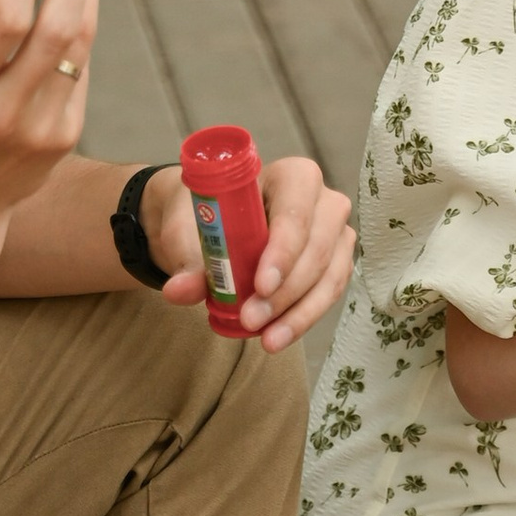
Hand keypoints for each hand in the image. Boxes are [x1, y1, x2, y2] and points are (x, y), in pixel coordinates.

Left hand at [138, 154, 356, 351]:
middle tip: (251, 319)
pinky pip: (329, 293)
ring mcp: (335, 232)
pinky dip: (304, 317)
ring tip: (267, 339)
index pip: (296, 211)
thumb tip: (179, 290)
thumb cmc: (206, 217)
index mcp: (290, 176)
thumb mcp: (190, 232)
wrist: (212, 224)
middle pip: (318, 247)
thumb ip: (188, 260)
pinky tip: (278, 336)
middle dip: (286, 291)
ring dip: (299, 312)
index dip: (284, 250)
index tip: (261, 286)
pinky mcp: (336, 262)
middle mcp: (323, 200)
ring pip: (330, 275)